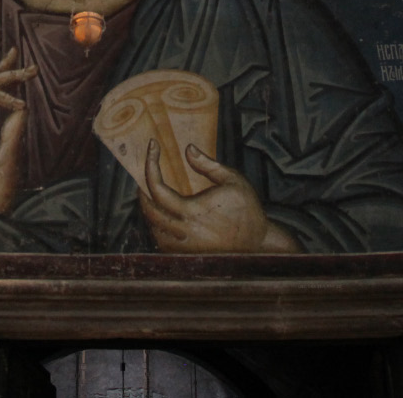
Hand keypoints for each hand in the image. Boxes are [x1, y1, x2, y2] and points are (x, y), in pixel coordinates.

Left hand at [140, 140, 299, 253]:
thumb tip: (187, 149)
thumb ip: (208, 165)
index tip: (152, 146)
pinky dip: (157, 226)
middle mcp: (185, 232)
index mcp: (193, 211)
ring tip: (153, 192)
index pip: (157, 189)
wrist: (260, 245)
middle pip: (148, 210)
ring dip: (149, 209)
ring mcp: (184, 247)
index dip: (150, 166)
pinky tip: (163, 214)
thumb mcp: (233, 180)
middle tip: (147, 172)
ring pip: (153, 228)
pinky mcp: (187, 256)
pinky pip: (162, 242)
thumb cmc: (248, 210)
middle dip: (142, 189)